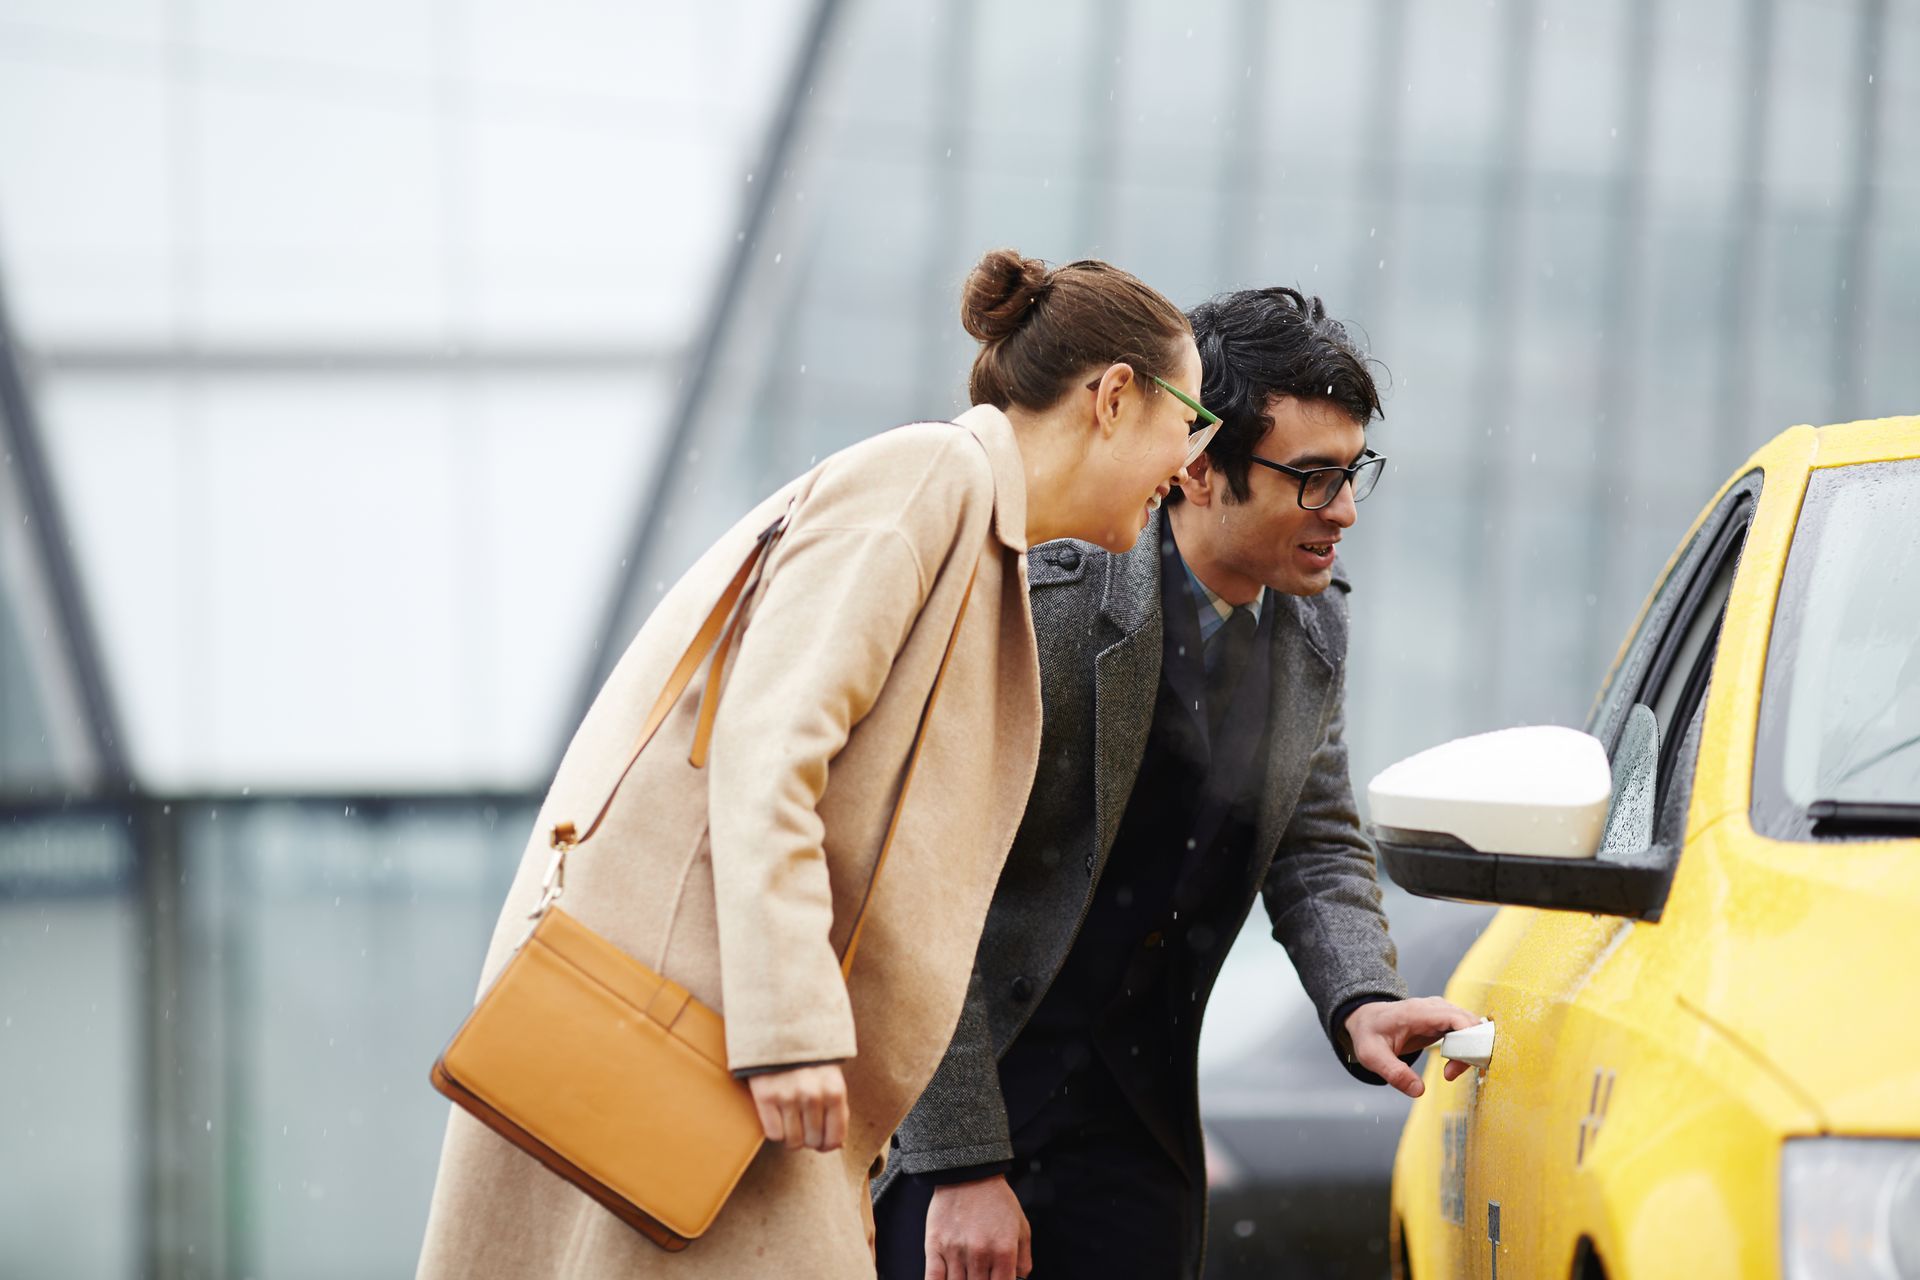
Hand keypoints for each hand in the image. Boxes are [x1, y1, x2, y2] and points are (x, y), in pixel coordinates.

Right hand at [747, 1063, 847, 1151]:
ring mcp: (788, 1096)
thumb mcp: (831, 1079)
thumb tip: (837, 1146)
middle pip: (812, 1142)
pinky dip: (775, 1130)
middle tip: (803, 1125)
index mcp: (835, 1090)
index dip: (827, 1144)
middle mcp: (813, 1095)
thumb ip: (837, 1110)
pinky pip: (773, 1134)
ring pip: (792, 1141)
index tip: (821, 1140)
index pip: (835, 1138)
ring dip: (791, 1136)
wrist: (782, 1028)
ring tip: (790, 1120)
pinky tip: (777, 1116)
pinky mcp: (766, 1096)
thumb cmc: (810, 1058)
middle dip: (808, 1138)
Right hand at [925, 1174, 1031, 1279]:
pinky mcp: (935, 1247)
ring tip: (967, 1277)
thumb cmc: (997, 1201)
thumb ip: (1023, 1260)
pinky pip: (933, 1279)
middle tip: (981, 1277)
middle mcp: (980, 1254)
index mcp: (1004, 1251)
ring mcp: (955, 1252)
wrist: (969, 1173)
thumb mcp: (1021, 1228)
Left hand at [1344, 996, 1482, 1096]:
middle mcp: (1434, 1008)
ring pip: (1472, 1028)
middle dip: (1471, 1050)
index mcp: (1418, 1012)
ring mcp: (1441, 1013)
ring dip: (1469, 1051)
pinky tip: (1452, 1064)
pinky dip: (1466, 1048)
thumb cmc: (1369, 1034)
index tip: (1457, 1066)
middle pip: (1470, 1023)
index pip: (1457, 1018)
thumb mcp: (1372, 1056)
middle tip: (1451, 1073)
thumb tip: (1419, 1090)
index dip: (1469, 1040)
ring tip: (1450, 1071)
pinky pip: (1466, 1032)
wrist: (1366, 1019)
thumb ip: (1394, 1073)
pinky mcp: (1444, 1021)